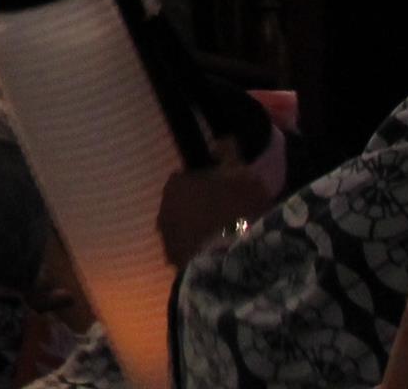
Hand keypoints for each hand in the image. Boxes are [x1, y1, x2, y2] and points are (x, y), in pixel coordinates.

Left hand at [155, 164, 275, 268]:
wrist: (234, 264)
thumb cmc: (240, 212)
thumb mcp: (244, 176)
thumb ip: (230, 155)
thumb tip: (221, 140)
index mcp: (176, 184)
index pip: (188, 178)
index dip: (209, 184)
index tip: (227, 192)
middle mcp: (163, 211)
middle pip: (184, 205)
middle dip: (200, 208)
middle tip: (228, 217)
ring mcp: (167, 242)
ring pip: (184, 231)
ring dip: (199, 232)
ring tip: (226, 241)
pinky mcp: (176, 268)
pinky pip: (190, 255)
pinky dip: (201, 255)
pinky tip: (221, 259)